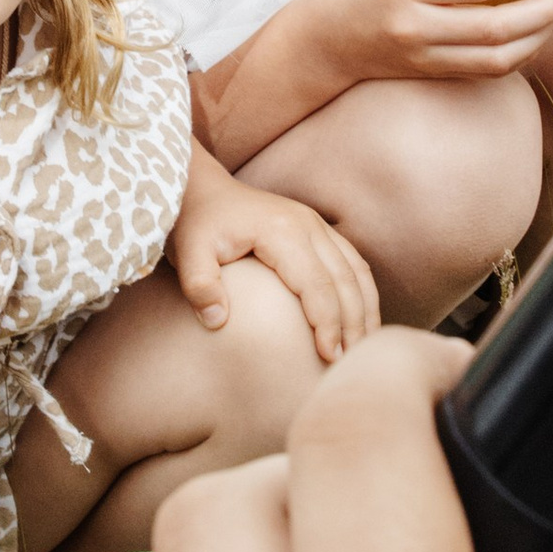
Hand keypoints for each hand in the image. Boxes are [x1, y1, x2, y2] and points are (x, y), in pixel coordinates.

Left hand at [170, 149, 378, 365]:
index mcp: (282, 230)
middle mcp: (308, 224)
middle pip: (345, 280)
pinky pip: (351, 262)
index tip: (329, 357)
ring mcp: (316, 224)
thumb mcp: (187, 252)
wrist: (201, 188)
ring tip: (363, 348)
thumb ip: (199, 286)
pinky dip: (361, 293)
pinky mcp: (317, 229)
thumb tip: (217, 322)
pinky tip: (359, 321)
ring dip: (365, 310)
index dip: (327, 323)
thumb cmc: (195, 222)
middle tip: (350, 363)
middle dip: (353, 324)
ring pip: (356, 270)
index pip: (317, 284)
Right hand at [311, 0, 552, 89]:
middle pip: (492, 28)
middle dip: (540, 11)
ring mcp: (424, 56)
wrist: (321, 42)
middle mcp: (414, 27)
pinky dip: (518, 54)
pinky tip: (532, 33)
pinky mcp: (433, 74)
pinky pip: (486, 71)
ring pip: (496, 58)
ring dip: (536, 37)